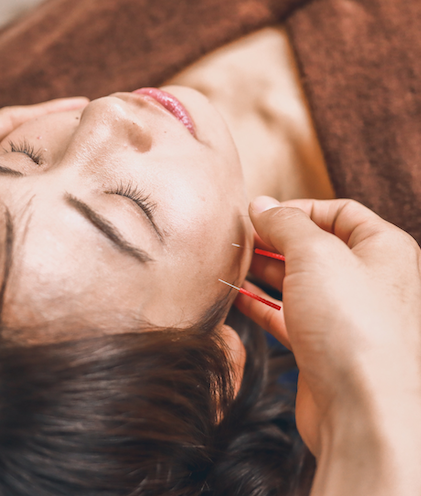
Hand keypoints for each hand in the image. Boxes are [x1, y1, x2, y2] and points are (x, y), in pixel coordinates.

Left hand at [0, 98, 87, 274]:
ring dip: (44, 165)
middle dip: (54, 133)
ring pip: (12, 171)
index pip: (5, 122)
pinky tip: (42, 210)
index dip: (45, 113)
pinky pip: (1, 200)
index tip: (83, 106)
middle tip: (95, 132)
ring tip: (81, 167)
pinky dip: (26, 197)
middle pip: (16, 141)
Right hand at [235, 197, 420, 465]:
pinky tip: (238, 296)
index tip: (261, 213)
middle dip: (276, 240)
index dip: (298, 208)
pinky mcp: (324, 345)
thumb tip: (262, 204)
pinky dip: (262, 303)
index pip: (340, 211)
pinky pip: (288, 314)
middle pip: (316, 246)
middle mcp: (369, 280)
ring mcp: (346, 315)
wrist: (364, 411)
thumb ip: (286, 223)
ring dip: (265, 271)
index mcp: (383, 249)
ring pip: (299, 281)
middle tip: (242, 237)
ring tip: (233, 262)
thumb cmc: (354, 328)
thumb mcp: (315, 255)